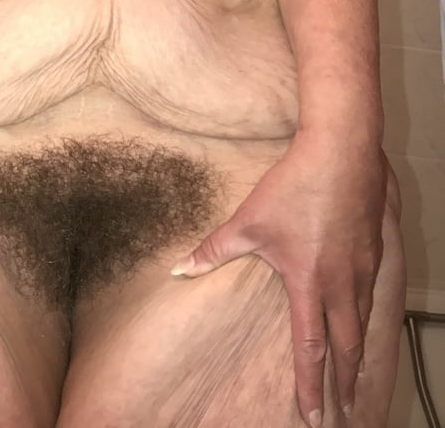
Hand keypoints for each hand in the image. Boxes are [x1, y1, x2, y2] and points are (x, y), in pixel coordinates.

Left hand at [171, 130, 385, 426]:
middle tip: (345, 410)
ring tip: (355, 371)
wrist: (340, 152)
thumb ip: (214, 250)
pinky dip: (370, 314)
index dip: (311, 385)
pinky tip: (366, 315)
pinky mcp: (375, 247)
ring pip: (365, 320)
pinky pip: (374, 291)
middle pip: (347, 345)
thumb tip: (178, 270)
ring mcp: (364, 266)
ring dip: (359, 350)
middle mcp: (343, 283)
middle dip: (344, 381)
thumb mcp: (248, 220)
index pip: (311, 348)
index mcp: (310, 283)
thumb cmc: (292, 187)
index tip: (312, 416)